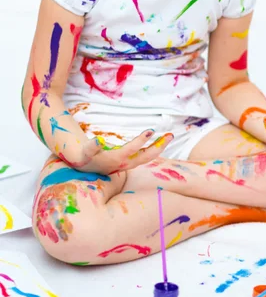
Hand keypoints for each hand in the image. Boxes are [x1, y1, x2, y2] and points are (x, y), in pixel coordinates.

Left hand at [58, 129, 173, 174]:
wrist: (64, 153)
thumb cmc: (89, 151)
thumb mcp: (111, 152)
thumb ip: (127, 149)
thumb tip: (147, 138)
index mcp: (119, 163)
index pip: (143, 158)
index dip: (157, 148)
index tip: (170, 136)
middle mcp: (111, 165)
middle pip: (137, 159)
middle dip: (154, 149)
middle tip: (169, 136)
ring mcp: (97, 162)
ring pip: (118, 156)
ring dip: (133, 146)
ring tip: (148, 132)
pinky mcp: (81, 156)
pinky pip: (88, 151)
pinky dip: (94, 146)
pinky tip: (99, 139)